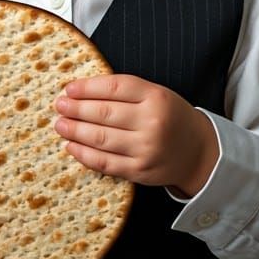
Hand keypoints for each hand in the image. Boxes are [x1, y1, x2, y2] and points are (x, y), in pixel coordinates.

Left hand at [53, 74, 218, 195]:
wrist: (198, 152)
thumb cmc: (171, 118)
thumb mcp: (157, 95)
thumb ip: (126, 91)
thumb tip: (82, 90)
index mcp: (156, 97)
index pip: (115, 87)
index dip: (87, 87)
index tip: (69, 88)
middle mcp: (152, 122)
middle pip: (104, 113)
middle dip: (76, 108)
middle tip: (59, 106)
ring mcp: (146, 149)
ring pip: (101, 138)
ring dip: (74, 131)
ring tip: (60, 124)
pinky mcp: (139, 171)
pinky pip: (105, 162)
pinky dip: (84, 154)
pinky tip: (71, 146)